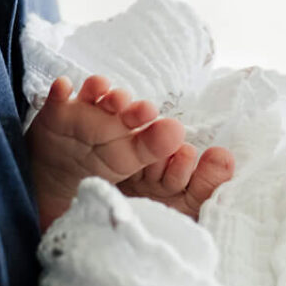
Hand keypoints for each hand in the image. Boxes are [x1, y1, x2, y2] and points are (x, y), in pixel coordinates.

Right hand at [28, 75, 234, 231]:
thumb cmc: (123, 194)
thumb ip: (199, 183)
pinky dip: (61, 91)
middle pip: (128, 110)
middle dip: (136, 110)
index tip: (174, 141)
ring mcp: (87, 118)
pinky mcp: (58, 116)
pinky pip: (59, 99)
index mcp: (145, 144)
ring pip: (98, 97)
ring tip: (110, 96)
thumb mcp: (163, 197)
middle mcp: (118, 126)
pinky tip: (66, 88)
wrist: (64, 198)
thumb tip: (227, 158)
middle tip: (144, 112)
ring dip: (105, 92)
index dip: (161, 139)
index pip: (157, 137)